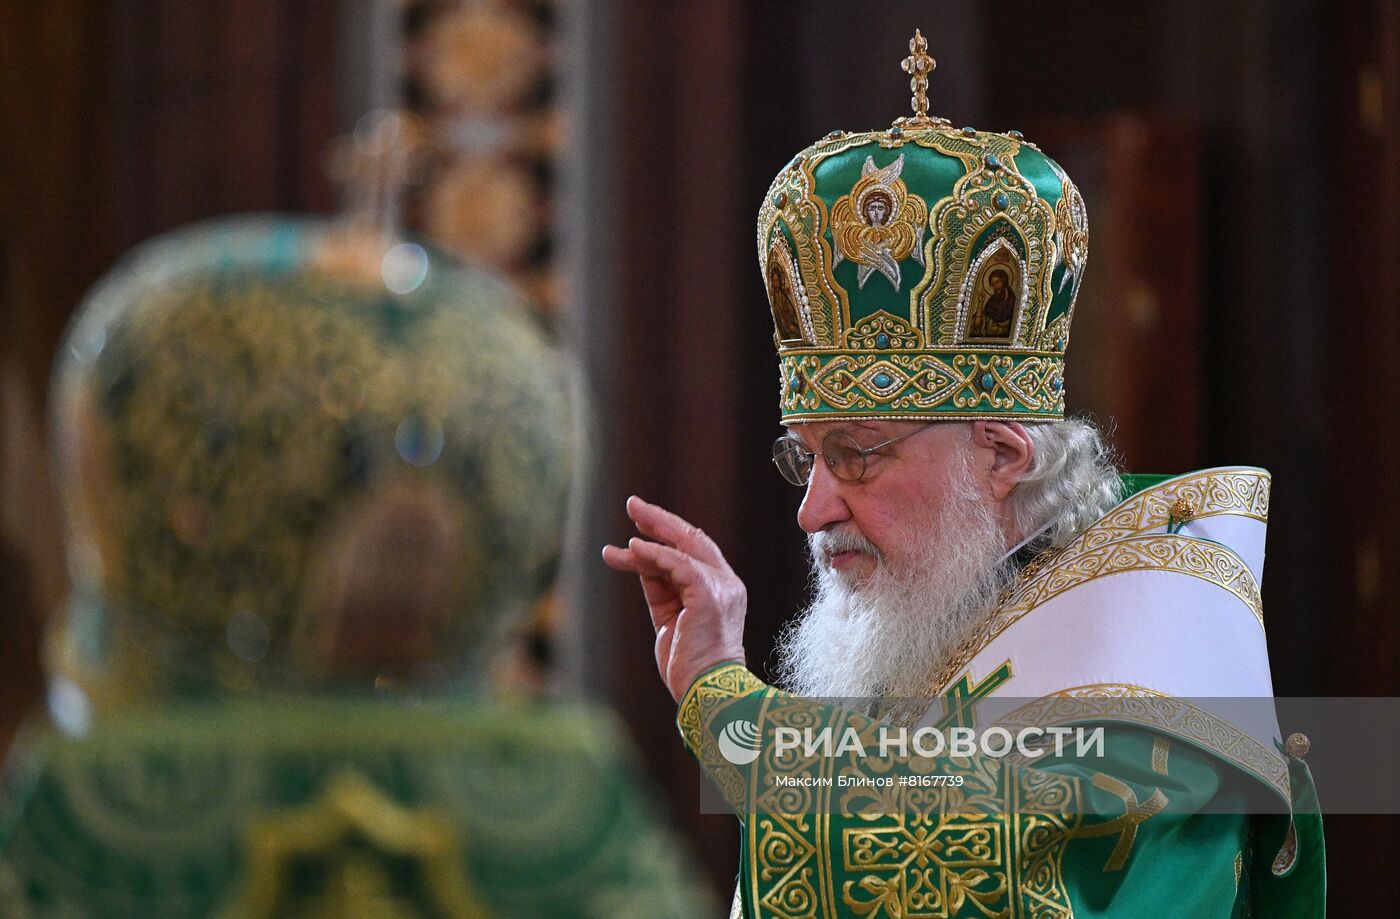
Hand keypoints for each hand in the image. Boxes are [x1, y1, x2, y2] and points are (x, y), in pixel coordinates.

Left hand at [601, 496, 746, 702]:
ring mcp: (720, 587)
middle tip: (632, 504)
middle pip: (691, 539)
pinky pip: (678, 564)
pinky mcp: (709, 594)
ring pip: (681, 549)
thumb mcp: (670, 620)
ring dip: (647, 538)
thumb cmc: (690, 665)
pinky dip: (654, 555)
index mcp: (720, 590)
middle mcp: (725, 583)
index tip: (639, 523)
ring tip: (620, 537)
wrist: (708, 690)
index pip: (694, 551)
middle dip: (659, 520)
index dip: (666, 533)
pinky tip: (632, 550)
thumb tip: (637, 561)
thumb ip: (660, 589)